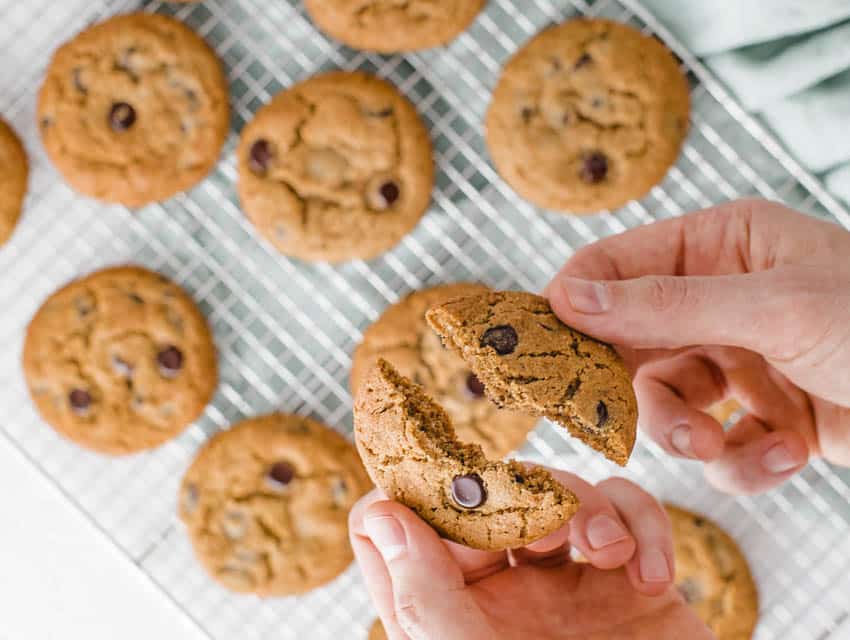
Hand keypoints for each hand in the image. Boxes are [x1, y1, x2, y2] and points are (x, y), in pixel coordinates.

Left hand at [350, 469, 710, 639]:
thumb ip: (424, 599)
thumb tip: (381, 515)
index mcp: (448, 607)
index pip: (397, 523)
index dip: (412, 495)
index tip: (446, 495)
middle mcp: (500, 586)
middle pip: (482, 490)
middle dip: (513, 491)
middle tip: (540, 521)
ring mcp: (566, 577)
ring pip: (556, 488)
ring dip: (586, 506)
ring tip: (607, 553)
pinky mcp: (627, 575)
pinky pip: (629, 508)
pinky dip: (645, 526)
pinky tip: (653, 579)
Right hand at [545, 198, 849, 493]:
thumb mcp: (773, 307)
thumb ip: (664, 303)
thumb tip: (567, 294)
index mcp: (720, 244)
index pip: (616, 264)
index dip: (573, 302)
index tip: (540, 346)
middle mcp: (720, 297)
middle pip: (630, 342)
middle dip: (630, 388)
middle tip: (604, 419)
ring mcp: (740, 358)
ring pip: (666, 403)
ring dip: (686, 434)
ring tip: (717, 446)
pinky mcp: (763, 415)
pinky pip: (717, 443)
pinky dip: (744, 460)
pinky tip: (788, 453)